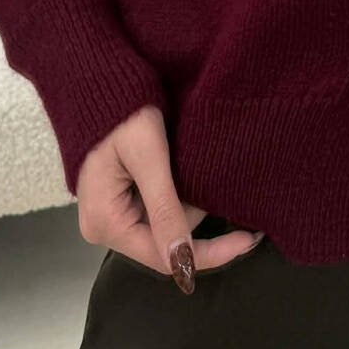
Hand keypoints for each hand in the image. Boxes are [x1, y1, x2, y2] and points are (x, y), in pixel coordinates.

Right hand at [75, 102, 264, 293]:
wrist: (99, 83)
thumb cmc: (123, 113)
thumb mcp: (149, 157)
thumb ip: (165, 209)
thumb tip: (184, 266)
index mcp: (105, 223)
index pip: (165, 258)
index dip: (211, 253)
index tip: (249, 240)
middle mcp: (103, 228)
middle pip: (164, 243)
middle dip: (195, 217)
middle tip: (217, 181)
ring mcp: (109, 216)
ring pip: (163, 226)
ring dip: (186, 203)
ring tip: (196, 167)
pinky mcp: (117, 203)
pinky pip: (154, 211)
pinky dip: (176, 196)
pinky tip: (185, 173)